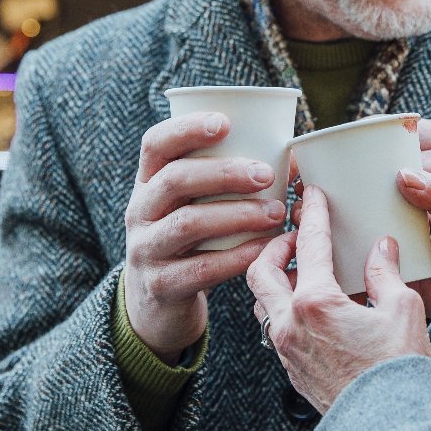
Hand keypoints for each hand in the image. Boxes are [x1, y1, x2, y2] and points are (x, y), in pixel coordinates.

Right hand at [124, 112, 286, 362]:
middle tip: (266, 175)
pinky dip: (237, 256)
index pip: (156, 144)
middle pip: (174, 180)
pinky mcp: (161, 285)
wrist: (158, 306)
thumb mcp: (194, 207)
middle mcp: (139, 212)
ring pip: (188, 223)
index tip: (225, 124)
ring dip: (237, 214)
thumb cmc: (192, 242)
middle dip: (224, 173)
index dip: (186, 128)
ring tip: (275, 213)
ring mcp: (145, 249)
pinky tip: (264, 248)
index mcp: (148, 182)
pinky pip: (201, 268)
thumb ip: (225, 182)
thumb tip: (291, 159)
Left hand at [247, 187, 430, 413]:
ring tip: (299, 270)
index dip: (313, 214)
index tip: (312, 196)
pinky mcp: (292, 370)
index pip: (310, 245)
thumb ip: (386, 273)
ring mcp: (286, 350)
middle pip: (260, 271)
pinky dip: (284, 307)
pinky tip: (310, 306)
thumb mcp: (403, 311)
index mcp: (315, 304)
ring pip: (262, 303)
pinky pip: (275, 328)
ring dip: (275, 280)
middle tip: (295, 236)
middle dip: (274, 246)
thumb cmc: (397, 374)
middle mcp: (290, 325)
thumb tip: (381, 248)